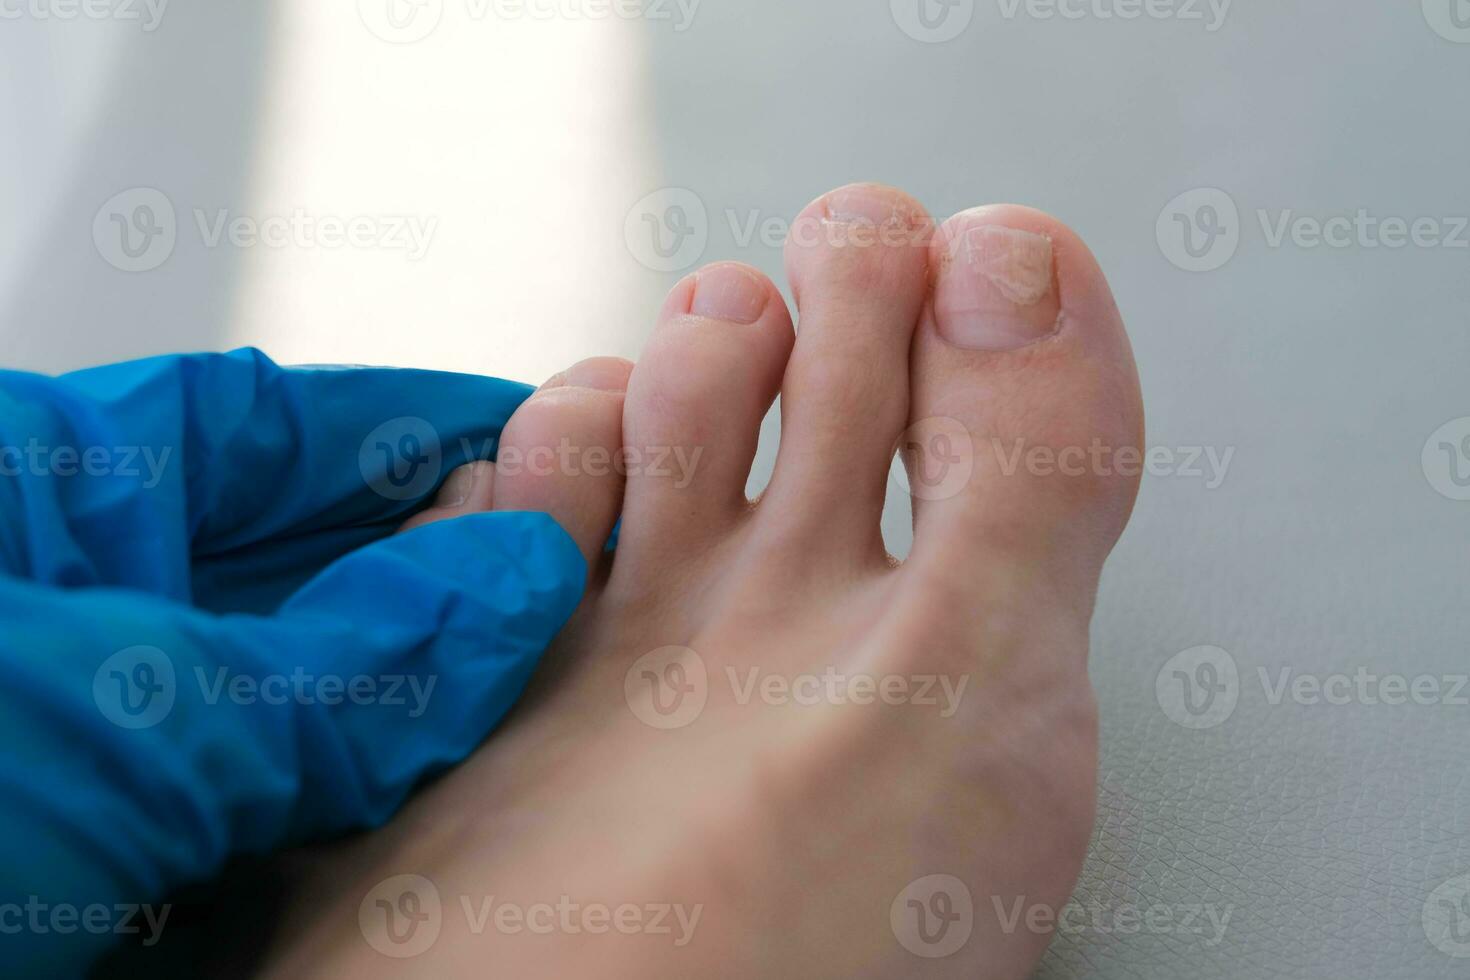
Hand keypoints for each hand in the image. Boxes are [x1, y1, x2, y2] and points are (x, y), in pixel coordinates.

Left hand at [0, 349, 587, 973]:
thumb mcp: (98, 714)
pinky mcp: (111, 890)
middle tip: (591, 585)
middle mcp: (61, 621)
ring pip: (304, 715)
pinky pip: (277, 841)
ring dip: (422, 718)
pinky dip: (367, 840)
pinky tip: (451, 826)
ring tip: (555, 700)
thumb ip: (334, 658)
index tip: (553, 435)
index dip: (418, 426)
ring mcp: (90, 760)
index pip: (265, 432)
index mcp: (25, 502)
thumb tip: (520, 576)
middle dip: (446, 577)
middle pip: (305, 572)